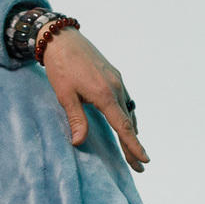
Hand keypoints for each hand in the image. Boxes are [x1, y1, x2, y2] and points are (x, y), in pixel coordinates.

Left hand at [41, 28, 148, 172]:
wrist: (62, 38)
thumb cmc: (60, 66)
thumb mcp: (65, 95)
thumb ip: (76, 119)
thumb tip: (79, 142)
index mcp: (104, 94)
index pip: (122, 126)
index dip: (133, 145)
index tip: (144, 159)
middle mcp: (115, 87)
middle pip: (128, 122)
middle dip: (134, 145)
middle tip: (141, 166)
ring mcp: (116, 79)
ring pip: (128, 110)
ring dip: (130, 130)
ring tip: (132, 149)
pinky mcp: (113, 74)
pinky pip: (125, 99)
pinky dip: (126, 115)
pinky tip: (125, 121)